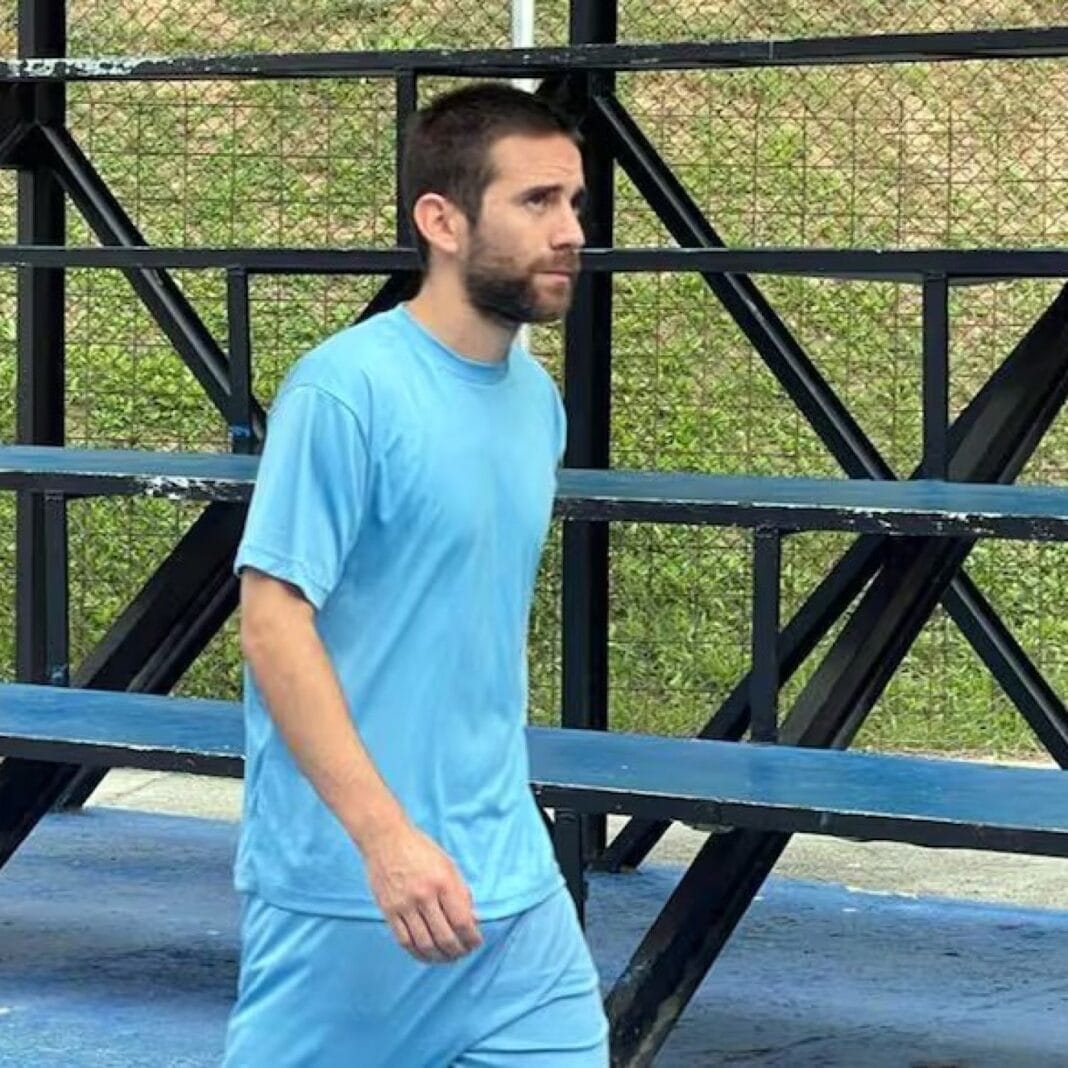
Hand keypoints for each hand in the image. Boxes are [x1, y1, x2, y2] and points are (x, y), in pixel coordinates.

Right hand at [363, 822, 483, 963]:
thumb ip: (461, 893)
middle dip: (458, 951)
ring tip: (448, 958)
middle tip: (463, 953)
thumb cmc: (420, 849)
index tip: (476, 943)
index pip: (462, 921)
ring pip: (424, 944)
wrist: (386, 838)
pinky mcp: (388, 910)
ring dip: (439, 957)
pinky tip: (427, 955)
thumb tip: (473, 921)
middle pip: (445, 937)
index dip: (472, 938)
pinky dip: (418, 953)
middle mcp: (424, 895)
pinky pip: (404, 940)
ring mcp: (404, 904)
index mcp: (443, 882)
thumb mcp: (448, 865)